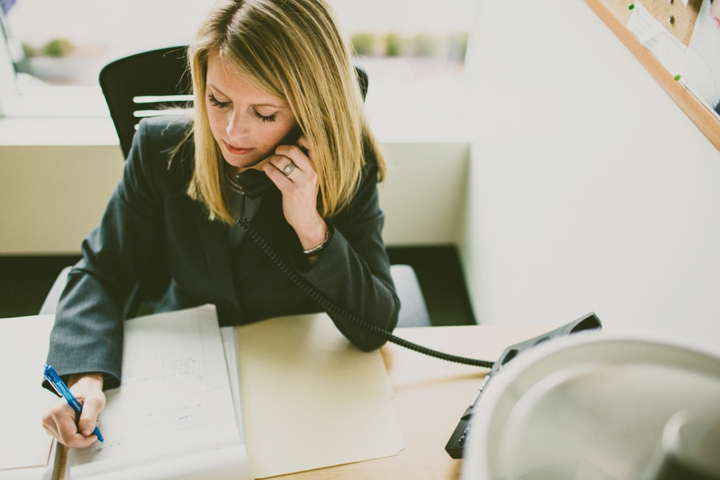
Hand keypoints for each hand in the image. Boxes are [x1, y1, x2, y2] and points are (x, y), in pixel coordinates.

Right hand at [42, 373, 104, 447]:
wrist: (82, 389)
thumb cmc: (89, 394)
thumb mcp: (95, 402)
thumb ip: (90, 417)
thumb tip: (85, 432)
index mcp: (58, 412)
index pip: (69, 438)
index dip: (84, 441)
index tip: (95, 434)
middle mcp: (48, 418)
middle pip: (67, 441)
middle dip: (82, 437)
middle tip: (92, 425)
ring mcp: (47, 423)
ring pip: (65, 441)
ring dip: (78, 436)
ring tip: (84, 422)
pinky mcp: (49, 427)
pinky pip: (63, 438)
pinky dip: (73, 434)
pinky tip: (77, 424)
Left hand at [263, 135, 327, 250]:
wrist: (306, 218)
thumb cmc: (305, 197)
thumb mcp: (312, 178)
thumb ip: (305, 163)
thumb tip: (290, 146)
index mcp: (318, 167)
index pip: (314, 145)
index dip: (302, 139)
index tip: (295, 143)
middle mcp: (312, 173)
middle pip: (293, 150)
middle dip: (280, 150)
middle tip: (277, 154)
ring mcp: (301, 182)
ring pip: (281, 161)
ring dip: (272, 161)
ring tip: (272, 165)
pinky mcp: (290, 190)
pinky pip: (274, 173)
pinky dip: (267, 169)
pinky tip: (268, 171)